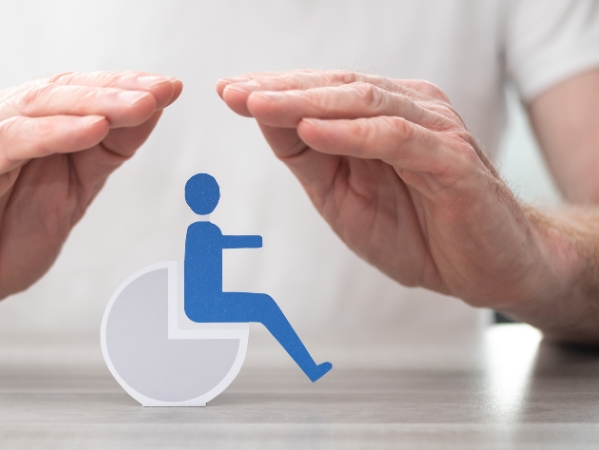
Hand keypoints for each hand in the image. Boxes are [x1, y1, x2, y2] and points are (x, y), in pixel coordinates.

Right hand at [0, 71, 180, 332]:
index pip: (80, 92)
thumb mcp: (69, 195)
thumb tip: (145, 116)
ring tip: (140, 104)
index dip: (126, 86)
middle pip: (64, 89)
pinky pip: (11, 142)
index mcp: (26, 126)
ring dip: (96, 103)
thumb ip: (100, 155)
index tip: (170, 88)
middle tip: (163, 89)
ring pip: (40, 105)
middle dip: (120, 89)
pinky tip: (92, 129)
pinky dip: (54, 133)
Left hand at [216, 70, 564, 308]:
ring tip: (257, 104)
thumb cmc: (416, 231)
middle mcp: (409, 110)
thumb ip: (309, 158)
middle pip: (337, 88)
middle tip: (233, 91)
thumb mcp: (343, 196)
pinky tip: (312, 131)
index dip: (273, 88)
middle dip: (279, 89)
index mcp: (381, 115)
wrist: (485, 271)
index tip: (226, 90)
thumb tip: (262, 118)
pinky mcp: (453, 160)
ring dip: (305, 103)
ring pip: (363, 102)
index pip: (321, 91)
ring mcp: (434, 130)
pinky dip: (352, 133)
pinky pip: (397, 138)